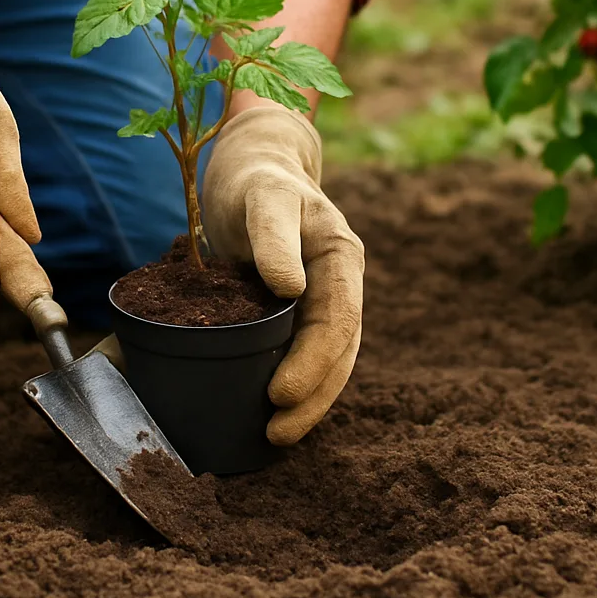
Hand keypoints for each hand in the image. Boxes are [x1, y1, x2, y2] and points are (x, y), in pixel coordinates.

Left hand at [202, 105, 363, 444]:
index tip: (278, 395)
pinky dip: (299, 381)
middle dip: (314, 395)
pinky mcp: (302, 305)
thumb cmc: (255, 178)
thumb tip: (292, 290)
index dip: (314, 364)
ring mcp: (325, 294)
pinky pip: (308, 349)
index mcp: (341, 256)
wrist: (256, 164)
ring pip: (330, 357)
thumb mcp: (263, 196)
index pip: (339, 322)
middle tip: (275, 432)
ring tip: (276, 433)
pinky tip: (274, 408)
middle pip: (341, 349)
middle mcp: (341, 280)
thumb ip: (275, 237)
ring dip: (310, 398)